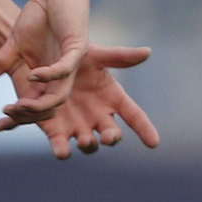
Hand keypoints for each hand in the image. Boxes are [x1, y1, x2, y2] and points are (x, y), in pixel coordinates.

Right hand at [0, 0, 89, 122]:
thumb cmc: (39, 16)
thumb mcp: (15, 42)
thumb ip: (0, 61)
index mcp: (49, 78)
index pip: (39, 107)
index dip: (23, 115)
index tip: (2, 116)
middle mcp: (63, 75)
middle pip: (51, 108)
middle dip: (30, 115)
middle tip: (10, 111)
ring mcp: (72, 63)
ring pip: (60, 95)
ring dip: (40, 103)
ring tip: (19, 104)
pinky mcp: (78, 47)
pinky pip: (65, 69)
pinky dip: (50, 75)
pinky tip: (33, 74)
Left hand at [0, 43, 161, 158]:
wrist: (46, 61)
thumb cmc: (76, 57)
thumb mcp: (97, 55)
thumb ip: (120, 56)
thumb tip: (147, 52)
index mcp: (112, 99)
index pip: (134, 116)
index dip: (145, 129)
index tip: (154, 142)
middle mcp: (98, 117)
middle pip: (111, 134)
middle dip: (111, 138)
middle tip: (108, 136)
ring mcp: (77, 126)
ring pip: (87, 144)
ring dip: (87, 145)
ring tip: (84, 140)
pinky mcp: (54, 129)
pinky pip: (59, 143)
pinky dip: (59, 148)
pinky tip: (61, 150)